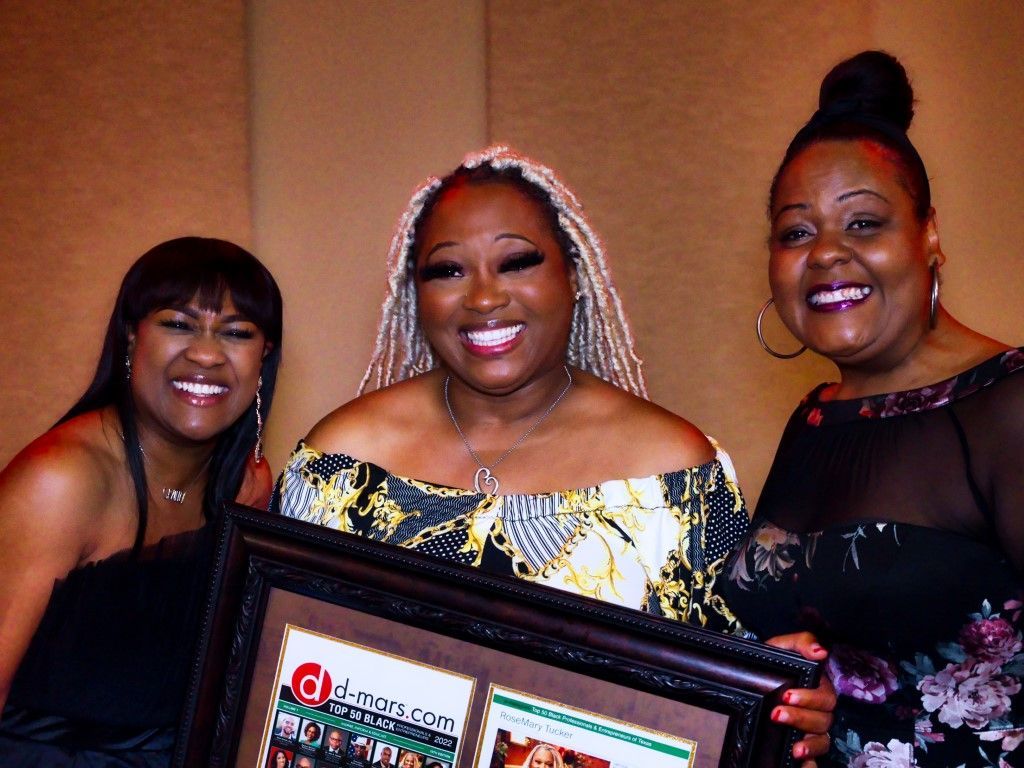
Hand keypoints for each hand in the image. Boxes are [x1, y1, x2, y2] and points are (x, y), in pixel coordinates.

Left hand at [766, 632, 834, 765]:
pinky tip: (801, 763)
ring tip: (794, 749)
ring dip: (810, 745)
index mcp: (817, 688)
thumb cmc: (770, 663)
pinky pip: (814, 760)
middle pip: (823, 720)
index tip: (786, 696)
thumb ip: (801, 642)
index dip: (809, 698)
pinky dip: (811, 763)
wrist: (749, 678)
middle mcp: (818, 711)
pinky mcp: (801, 746)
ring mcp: (810, 730)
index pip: (825, 697)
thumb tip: (821, 651)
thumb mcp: (781, 646)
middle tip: (777, 714)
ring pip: (822, 740)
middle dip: (801, 718)